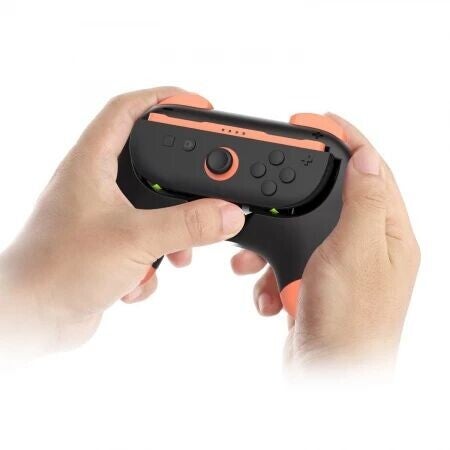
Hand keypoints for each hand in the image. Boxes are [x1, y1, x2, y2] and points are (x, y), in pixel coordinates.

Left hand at [0, 87, 244, 357]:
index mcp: (91, 164)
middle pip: (147, 160)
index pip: (126, 109)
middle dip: (177, 179)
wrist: (31, 318)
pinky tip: (138, 278)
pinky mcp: (108, 246)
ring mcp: (101, 217)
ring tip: (178, 251)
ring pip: (151, 208)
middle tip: (204, 185)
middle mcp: (94, 185)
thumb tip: (227, 214)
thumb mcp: (135, 239)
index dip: (162, 99)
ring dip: (171, 231)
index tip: (196, 104)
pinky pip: (143, 242)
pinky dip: (151, 261)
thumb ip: (187, 224)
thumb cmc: (59, 269)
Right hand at [231, 114, 419, 375]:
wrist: (327, 374)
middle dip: (301, 188)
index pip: (374, 169)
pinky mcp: (316, 283)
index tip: (317, 119)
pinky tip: (266, 286)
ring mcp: (341, 266)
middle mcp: (370, 246)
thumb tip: (368, 158)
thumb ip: (363, 203)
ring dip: (274, 239)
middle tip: (277, 170)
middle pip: (336, 195)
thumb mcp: (355, 252)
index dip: (347, 138)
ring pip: (304, 229)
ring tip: (254, 257)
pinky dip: (270, 269)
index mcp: (389, 233)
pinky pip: (289, 260)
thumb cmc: (348, 322)